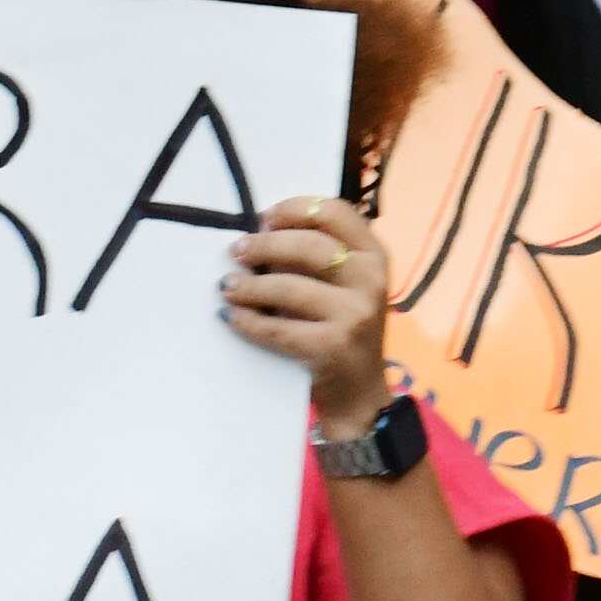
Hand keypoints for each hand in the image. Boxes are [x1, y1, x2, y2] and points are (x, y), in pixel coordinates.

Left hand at [224, 196, 392, 424]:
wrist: (360, 390)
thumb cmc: (341, 327)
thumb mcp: (344, 285)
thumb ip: (315, 257)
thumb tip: (258, 231)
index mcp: (374, 255)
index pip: (336, 212)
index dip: (294, 209)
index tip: (263, 217)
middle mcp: (371, 279)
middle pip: (308, 245)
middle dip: (264, 245)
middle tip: (235, 251)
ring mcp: (355, 314)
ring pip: (287, 287)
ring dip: (248, 286)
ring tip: (227, 286)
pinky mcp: (333, 346)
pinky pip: (276, 328)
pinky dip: (247, 320)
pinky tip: (231, 316)